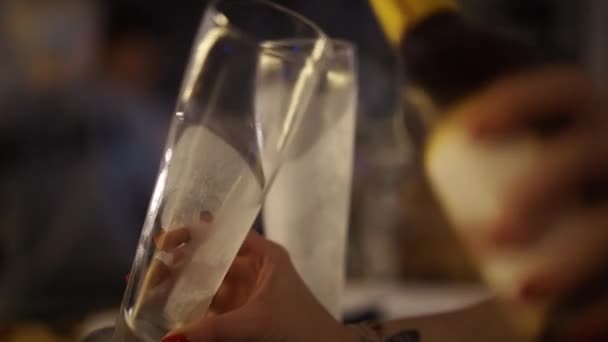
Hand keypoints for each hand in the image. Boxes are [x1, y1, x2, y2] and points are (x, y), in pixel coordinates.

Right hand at [162, 231, 353, 341]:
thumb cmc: (302, 329)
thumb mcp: (257, 323)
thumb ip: (213, 330)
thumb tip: (170, 338)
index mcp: (264, 256)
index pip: (224, 234)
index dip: (194, 234)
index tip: (165, 240)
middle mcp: (253, 270)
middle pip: (211, 259)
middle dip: (181, 263)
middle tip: (150, 269)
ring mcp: (246, 294)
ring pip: (208, 285)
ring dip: (182, 286)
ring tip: (150, 288)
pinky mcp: (241, 316)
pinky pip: (211, 308)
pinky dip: (192, 309)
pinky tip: (168, 311)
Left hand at [465, 66, 607, 338]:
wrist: (579, 205)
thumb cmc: (533, 159)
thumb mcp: (510, 127)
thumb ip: (469, 93)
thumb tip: (418, 46)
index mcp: (583, 116)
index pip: (564, 91)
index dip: (519, 103)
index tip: (468, 131)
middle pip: (593, 154)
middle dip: (545, 188)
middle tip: (490, 232)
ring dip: (575, 259)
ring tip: (522, 287)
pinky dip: (602, 311)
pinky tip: (570, 332)